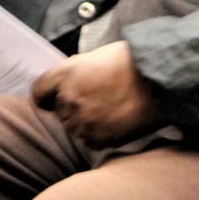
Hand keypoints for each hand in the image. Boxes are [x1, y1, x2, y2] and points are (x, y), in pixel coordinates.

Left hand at [31, 41, 162, 148]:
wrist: (159, 81)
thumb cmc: (131, 63)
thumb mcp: (95, 57)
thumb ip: (77, 74)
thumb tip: (73, 84)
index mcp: (64, 74)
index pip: (39, 93)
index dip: (47, 98)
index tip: (54, 100)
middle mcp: (68, 98)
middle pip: (60, 113)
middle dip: (74, 110)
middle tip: (99, 101)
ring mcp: (83, 120)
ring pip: (75, 129)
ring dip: (87, 124)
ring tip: (111, 111)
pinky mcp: (99, 138)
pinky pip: (91, 142)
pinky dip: (101, 136)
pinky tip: (117, 122)